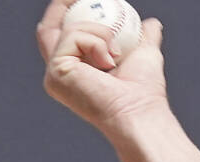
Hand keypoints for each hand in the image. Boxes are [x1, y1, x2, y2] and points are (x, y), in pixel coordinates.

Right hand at [38, 0, 168, 137]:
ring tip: (118, 51)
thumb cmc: (145, 92)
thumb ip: (145, 38)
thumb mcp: (145, 55)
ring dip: (97, 29)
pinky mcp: (56, 72)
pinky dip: (96, 41)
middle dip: (62, 6)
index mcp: (76, 71)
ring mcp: (55, 74)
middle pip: (48, 29)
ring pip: (67, 30)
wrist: (141, 112)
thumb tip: (152, 23)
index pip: (63, 35)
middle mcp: (60, 74)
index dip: (69, 13)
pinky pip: (73, 37)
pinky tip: (110, 60)